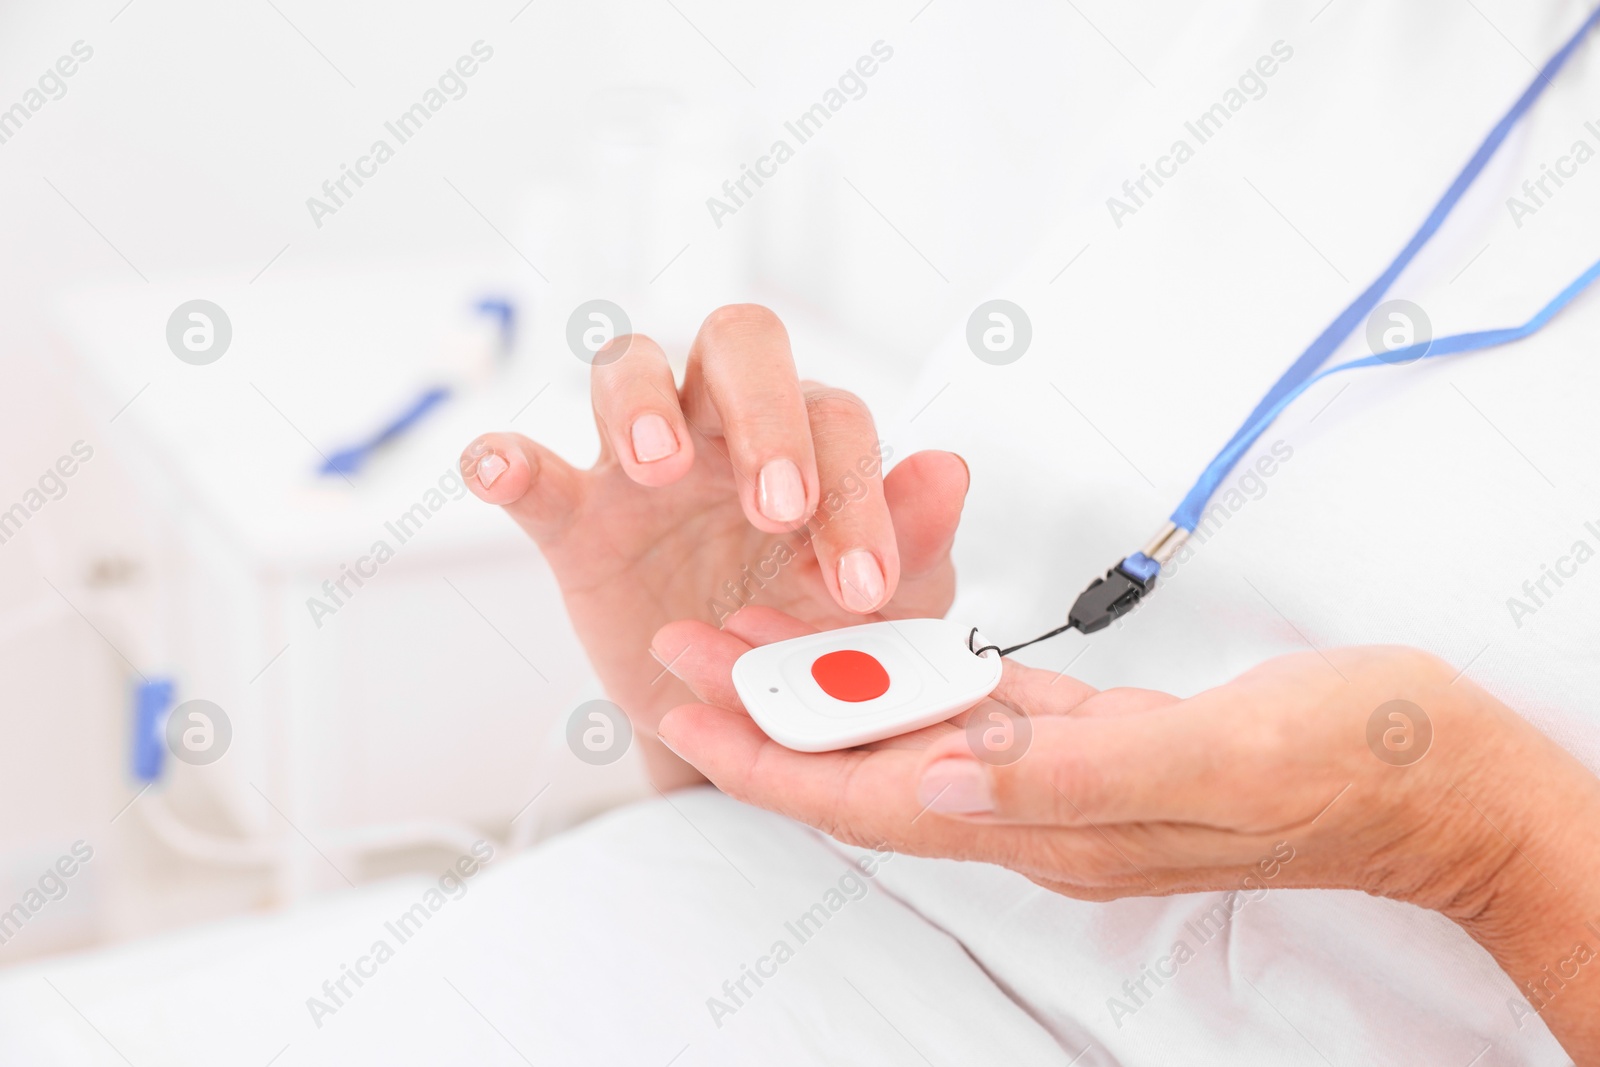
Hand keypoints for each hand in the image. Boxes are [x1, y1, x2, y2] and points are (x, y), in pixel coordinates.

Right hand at [460, 305, 968, 785]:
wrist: (746, 714)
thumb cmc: (823, 632)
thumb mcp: (886, 606)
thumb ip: (916, 541)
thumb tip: (949, 467)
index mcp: (813, 436)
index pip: (836, 421)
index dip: (854, 492)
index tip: (862, 589)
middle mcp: (726, 426)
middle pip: (736, 343)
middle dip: (760, 412)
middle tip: (775, 509)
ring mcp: (641, 466)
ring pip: (627, 369)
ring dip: (641, 406)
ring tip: (654, 469)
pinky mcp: (575, 522)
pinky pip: (532, 472)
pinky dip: (507, 461)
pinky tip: (499, 469)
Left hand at [654, 608, 1599, 1056]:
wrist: (1438, 772)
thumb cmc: (1347, 765)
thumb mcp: (1219, 760)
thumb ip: (1077, 772)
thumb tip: (940, 777)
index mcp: (1054, 824)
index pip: (869, 797)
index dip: (769, 756)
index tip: (681, 707)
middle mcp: (1039, 810)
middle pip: (866, 765)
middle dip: (766, 714)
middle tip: (680, 649)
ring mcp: (1066, 774)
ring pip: (911, 732)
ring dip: (829, 688)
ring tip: (749, 631)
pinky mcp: (1098, 735)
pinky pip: (976, 704)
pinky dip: (914, 671)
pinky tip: (877, 637)